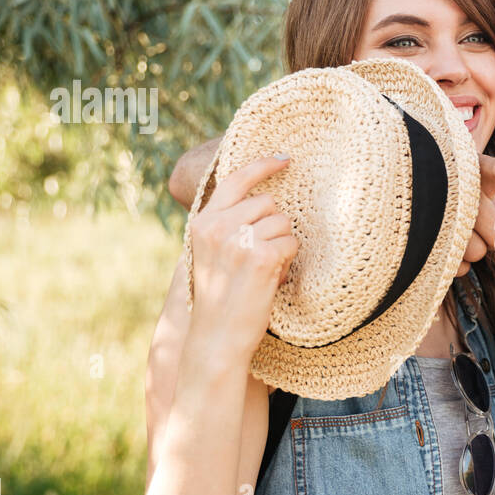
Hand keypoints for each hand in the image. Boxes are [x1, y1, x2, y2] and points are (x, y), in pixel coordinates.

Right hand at [185, 156, 298, 364]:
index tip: (284, 158)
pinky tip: (273, 277)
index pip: (234, 180)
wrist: (216, 336)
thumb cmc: (220, 299)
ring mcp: (239, 240)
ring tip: (264, 270)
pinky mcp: (261, 256)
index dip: (261, 166)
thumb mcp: (212, 254)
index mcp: (202, 223)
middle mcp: (217, 226)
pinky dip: (289, 259)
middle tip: (262, 256)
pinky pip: (291, 242)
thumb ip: (227, 225)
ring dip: (283, 244)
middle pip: (268, 203)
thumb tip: (264, 201)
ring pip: (283, 222)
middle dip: (274, 226)